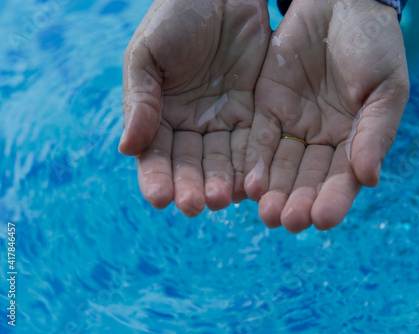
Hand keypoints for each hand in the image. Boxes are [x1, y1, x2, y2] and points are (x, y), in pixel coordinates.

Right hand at [119, 0, 269, 215]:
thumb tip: (127, 149)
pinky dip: (250, 164)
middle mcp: (191, 124)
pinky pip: (252, 143)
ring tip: (223, 200)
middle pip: (190, 165)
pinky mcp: (253, 111)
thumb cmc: (174, 16)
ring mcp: (222, 120)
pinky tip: (251, 184)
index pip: (155, 154)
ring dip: (222, 182)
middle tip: (196, 206)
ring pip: (222, 160)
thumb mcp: (147, 55)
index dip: (157, 176)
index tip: (160, 197)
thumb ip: (140, 100)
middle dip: (191, 187)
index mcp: (159, 114)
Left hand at [244, 0, 409, 231]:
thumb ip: (375, 132)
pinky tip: (250, 184)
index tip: (321, 220)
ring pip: (281, 166)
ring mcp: (293, 125)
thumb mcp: (385, 87)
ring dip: (274, 191)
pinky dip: (255, 163)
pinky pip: (259, 140)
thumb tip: (368, 178)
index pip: (342, 178)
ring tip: (266, 214)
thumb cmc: (373, 44)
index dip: (333, 200)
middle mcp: (322, 139)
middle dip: (298, 202)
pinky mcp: (267, 108)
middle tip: (286, 222)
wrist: (339, 2)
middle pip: (308, 179)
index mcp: (354, 139)